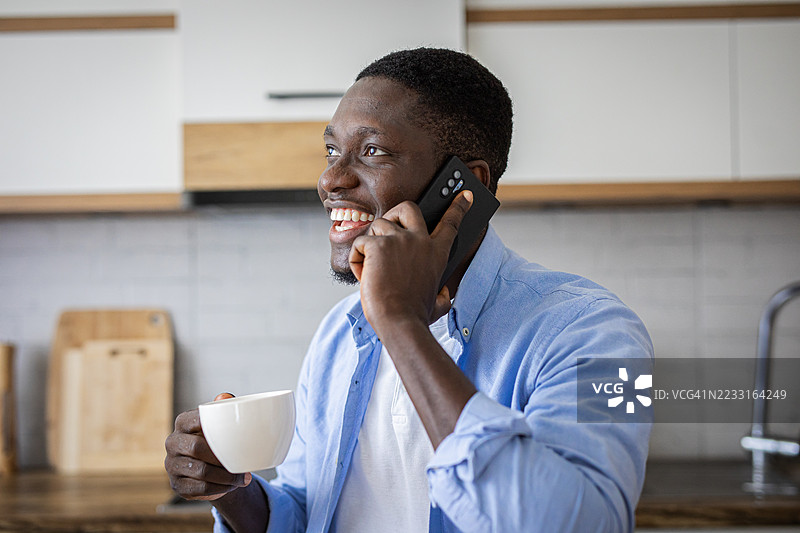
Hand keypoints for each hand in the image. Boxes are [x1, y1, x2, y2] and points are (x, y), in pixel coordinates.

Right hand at [164, 393, 251, 500]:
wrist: (208, 466)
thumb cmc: (215, 439)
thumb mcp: (219, 422)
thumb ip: (223, 408)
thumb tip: (226, 397)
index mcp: (183, 422)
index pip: (197, 420)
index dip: (214, 426)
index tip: (233, 435)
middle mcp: (172, 442)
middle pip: (197, 448)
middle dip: (223, 458)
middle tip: (243, 463)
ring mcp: (171, 465)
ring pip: (201, 471)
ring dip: (225, 476)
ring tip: (242, 478)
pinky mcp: (176, 485)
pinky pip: (200, 488)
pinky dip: (219, 488)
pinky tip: (231, 486)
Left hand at [349, 190, 472, 330]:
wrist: (399, 322)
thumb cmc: (416, 316)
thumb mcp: (438, 304)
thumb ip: (443, 295)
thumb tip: (445, 294)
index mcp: (437, 254)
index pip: (451, 223)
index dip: (458, 206)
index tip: (464, 194)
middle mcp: (420, 241)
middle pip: (408, 208)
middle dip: (395, 213)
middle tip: (388, 231)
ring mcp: (398, 240)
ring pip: (378, 226)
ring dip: (371, 245)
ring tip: (373, 270)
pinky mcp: (377, 245)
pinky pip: (361, 243)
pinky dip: (358, 260)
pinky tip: (365, 276)